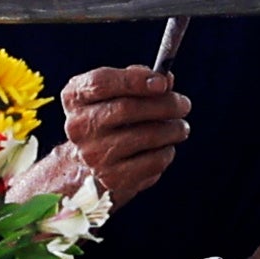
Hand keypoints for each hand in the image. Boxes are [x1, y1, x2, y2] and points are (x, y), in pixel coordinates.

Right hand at [57, 61, 192, 210]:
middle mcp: (78, 127)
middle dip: (164, 104)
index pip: (101, 83)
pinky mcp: (112, 178)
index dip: (134, 80)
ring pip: (145, 136)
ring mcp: (94, 155)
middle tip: (184, 104)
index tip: (163, 82)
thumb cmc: (110, 119)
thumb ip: (138, 80)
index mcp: (75, 98)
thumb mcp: (115, 92)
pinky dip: (166, 152)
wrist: (93, 162)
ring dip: (172, 129)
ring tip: (180, 127)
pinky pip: (152, 161)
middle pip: (126, 108)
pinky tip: (166, 147)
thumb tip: (166, 80)